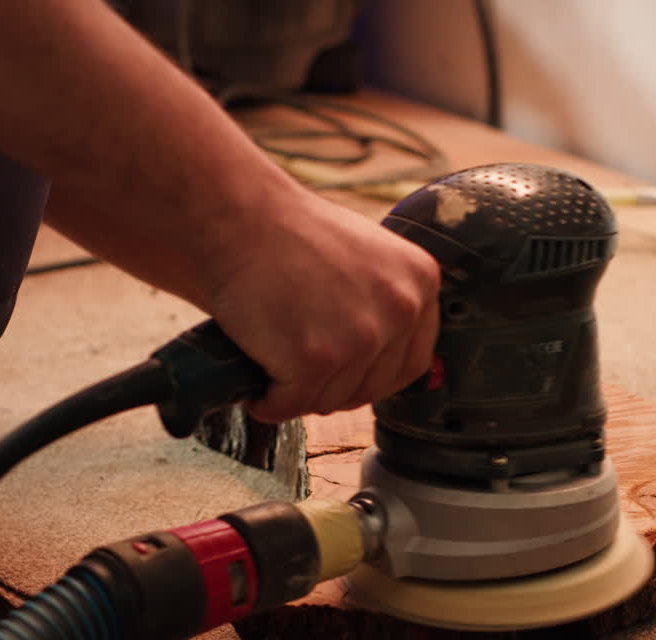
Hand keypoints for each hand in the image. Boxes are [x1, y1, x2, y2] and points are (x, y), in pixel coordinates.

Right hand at [203, 189, 440, 423]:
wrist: (235, 217)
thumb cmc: (286, 233)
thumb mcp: (364, 256)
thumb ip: (383, 301)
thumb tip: (380, 355)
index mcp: (420, 281)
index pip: (411, 361)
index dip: (370, 374)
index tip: (340, 372)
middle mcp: (401, 309)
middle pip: (373, 387)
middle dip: (333, 386)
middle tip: (296, 368)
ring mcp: (361, 336)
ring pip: (332, 399)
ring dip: (298, 392)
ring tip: (272, 362)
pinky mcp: (315, 360)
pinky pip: (293, 405)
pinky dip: (269, 403)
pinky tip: (257, 386)